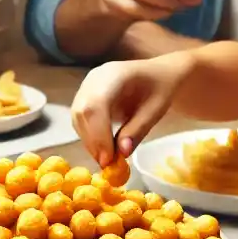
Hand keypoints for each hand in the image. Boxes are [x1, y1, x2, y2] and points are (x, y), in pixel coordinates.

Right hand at [71, 55, 188, 165]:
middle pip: (82, 111)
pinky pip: (80, 119)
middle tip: (107, 164)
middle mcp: (95, 77)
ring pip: (78, 117)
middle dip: (93, 141)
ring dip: (90, 142)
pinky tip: (104, 149)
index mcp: (115, 74)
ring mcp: (87, 85)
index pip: (97, 104)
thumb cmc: (160, 89)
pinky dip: (89, 137)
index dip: (99, 133)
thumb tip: (121, 153)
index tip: (108, 159)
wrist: (157, 74)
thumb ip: (137, 129)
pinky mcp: (84, 96)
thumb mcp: (156, 110)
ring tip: (108, 159)